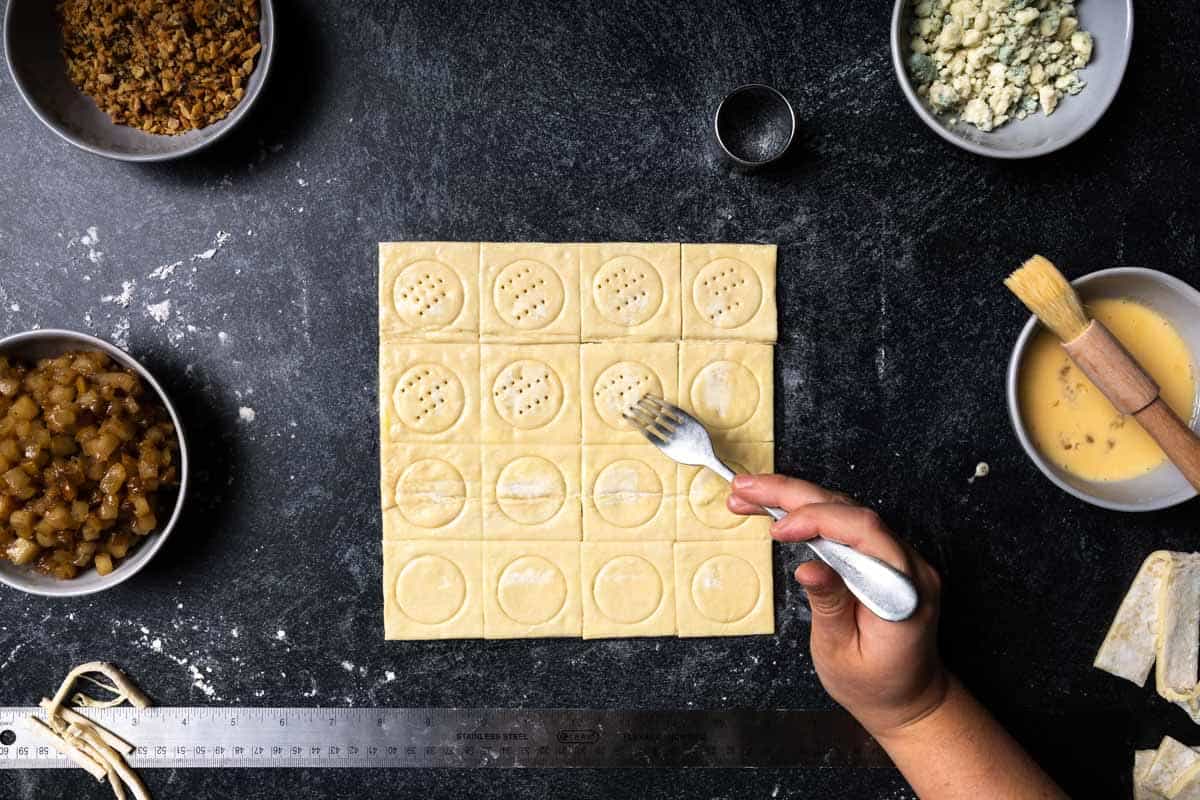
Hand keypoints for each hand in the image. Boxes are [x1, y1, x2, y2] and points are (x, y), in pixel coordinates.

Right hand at [728, 474, 947, 738]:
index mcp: (904, 590)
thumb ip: (829, 606)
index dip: (819, 519)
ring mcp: (899, 558)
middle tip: (744, 488)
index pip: (865, 532)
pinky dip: (809, 514)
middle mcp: (908, 565)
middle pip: (850, 511)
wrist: (909, 698)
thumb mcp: (842, 653)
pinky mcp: (882, 557)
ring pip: (845, 511)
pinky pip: (846, 524)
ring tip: (749, 494)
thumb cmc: (876, 684)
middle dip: (793, 494)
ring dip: (795, 499)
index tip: (779, 529)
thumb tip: (808, 568)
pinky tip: (778, 509)